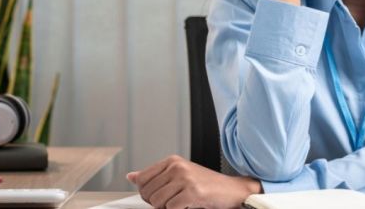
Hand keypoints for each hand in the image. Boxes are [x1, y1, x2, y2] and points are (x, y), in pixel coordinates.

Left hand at [127, 155, 261, 208]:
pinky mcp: (192, 192)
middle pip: (148, 193)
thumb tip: (131, 176)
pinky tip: (188, 206)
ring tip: (181, 204)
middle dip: (156, 203)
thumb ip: (154, 176)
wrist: (232, 190)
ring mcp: (185, 179)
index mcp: (171, 161)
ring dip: (168, 208)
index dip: (147, 194)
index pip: (142, 179)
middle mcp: (176, 167)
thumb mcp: (178, 175)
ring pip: (158, 202)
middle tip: (172, 202)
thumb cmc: (206, 185)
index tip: (158, 197)